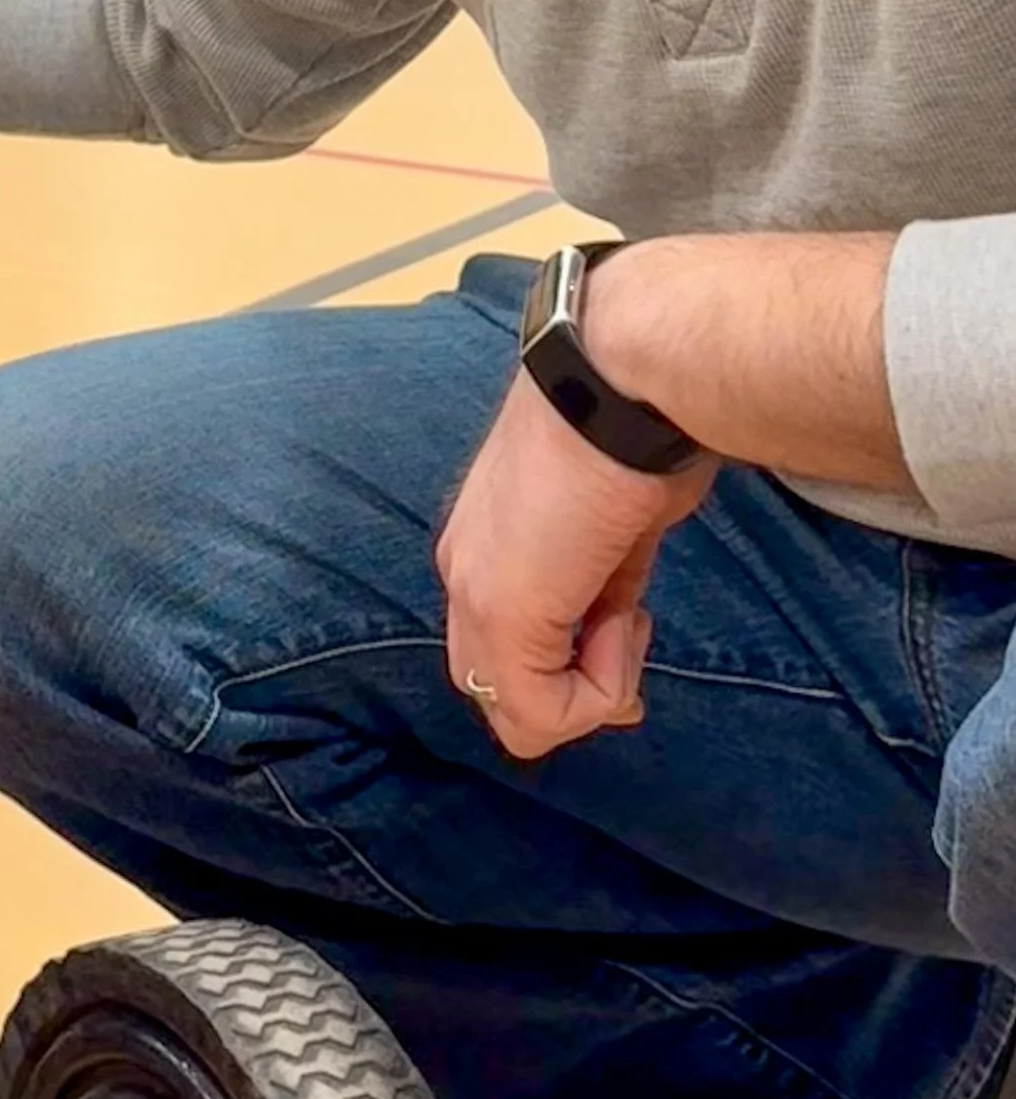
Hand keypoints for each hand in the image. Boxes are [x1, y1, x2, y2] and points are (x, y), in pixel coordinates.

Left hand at [437, 372, 716, 759]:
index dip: (571, 667)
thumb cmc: (633, 434)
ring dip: (593, 691)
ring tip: (628, 623)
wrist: (622, 384)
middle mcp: (465, 572)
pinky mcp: (501, 611)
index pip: (506, 647)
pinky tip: (626, 625)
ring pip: (517, 713)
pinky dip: (599, 692)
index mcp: (486, 546)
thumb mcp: (618, 530)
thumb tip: (620, 632)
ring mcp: (475, 595)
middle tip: (629, 642)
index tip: (628, 629)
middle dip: (577, 692)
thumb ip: (605, 586)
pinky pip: (539, 713)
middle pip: (501, 690)